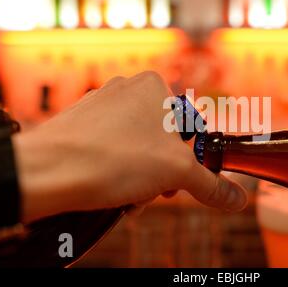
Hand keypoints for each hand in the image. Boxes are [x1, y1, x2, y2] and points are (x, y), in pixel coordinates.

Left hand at [14, 72, 247, 222]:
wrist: (49, 171)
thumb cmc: (116, 158)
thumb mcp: (177, 173)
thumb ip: (211, 185)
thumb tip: (238, 199)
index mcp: (155, 87)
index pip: (190, 125)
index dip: (191, 158)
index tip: (182, 179)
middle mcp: (127, 88)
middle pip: (163, 137)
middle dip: (164, 170)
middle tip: (157, 190)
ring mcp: (100, 104)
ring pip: (137, 145)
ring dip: (142, 174)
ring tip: (131, 194)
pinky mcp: (80, 123)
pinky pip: (111, 147)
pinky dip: (117, 169)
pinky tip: (111, 188)